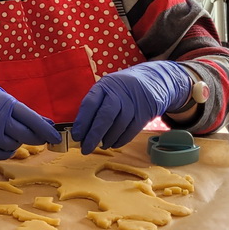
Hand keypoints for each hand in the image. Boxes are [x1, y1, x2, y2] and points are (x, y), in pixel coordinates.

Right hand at [0, 74, 60, 159]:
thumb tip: (46, 124)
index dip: (46, 130)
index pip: (31, 118)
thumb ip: (22, 112)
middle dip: (35, 138)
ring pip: (11, 146)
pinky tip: (0, 142)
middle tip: (39, 138)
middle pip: (24, 135)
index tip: (56, 138)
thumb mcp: (2, 97)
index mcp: (4, 102)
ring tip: (8, 132)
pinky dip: (3, 151)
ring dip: (16, 143)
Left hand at [71, 61, 192, 152]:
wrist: (151, 80)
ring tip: (100, 146)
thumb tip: (82, 131)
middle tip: (85, 149)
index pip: (90, 103)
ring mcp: (133, 103)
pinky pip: (131, 131)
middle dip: (94, 135)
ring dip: (107, 139)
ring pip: (119, 125)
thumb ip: (95, 106)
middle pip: (105, 116)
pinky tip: (113, 144)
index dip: (82, 121)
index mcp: (104, 86)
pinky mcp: (144, 113)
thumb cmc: (120, 90)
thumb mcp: (106, 89)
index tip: (76, 136)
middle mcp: (118, 93)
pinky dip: (120, 140)